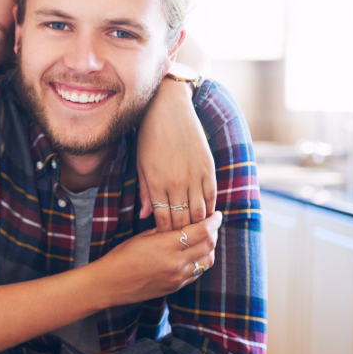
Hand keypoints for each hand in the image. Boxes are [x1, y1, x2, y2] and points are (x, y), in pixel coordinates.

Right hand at [94, 211, 221, 305]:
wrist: (110, 284)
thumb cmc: (121, 256)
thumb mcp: (142, 237)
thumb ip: (165, 229)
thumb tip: (182, 220)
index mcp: (166, 246)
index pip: (201, 231)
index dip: (213, 221)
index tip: (216, 214)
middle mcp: (176, 263)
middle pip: (209, 245)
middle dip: (214, 232)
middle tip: (212, 224)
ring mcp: (178, 277)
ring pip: (207, 261)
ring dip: (210, 248)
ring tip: (205, 240)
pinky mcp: (176, 287)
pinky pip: (197, 273)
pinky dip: (200, 261)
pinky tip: (194, 254)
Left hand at [137, 78, 215, 231]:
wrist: (168, 108)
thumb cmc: (149, 135)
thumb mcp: (140, 164)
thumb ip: (144, 191)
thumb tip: (144, 215)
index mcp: (156, 183)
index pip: (163, 219)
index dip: (165, 234)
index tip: (165, 242)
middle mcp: (176, 182)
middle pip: (182, 220)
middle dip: (182, 235)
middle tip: (183, 245)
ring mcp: (194, 175)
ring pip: (199, 212)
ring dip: (198, 226)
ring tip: (196, 235)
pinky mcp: (208, 167)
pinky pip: (211, 196)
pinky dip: (210, 209)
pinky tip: (208, 216)